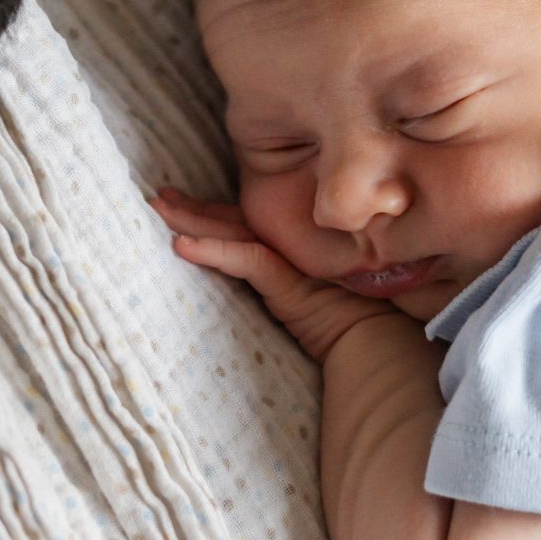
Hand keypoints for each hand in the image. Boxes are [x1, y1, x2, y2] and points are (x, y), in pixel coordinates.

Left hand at [152, 186, 393, 362]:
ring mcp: (290, 260)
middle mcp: (291, 247)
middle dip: (194, 207)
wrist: (381, 345)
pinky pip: (245, 261)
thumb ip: (293, 280)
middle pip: (234, 221)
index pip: (245, 224)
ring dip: (194, 220)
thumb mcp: (318, 297)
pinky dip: (213, 251)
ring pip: (233, 233)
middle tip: (159, 195)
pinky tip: (182, 246)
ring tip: (160, 207)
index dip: (213, 212)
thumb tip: (260, 276)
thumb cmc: (357, 324)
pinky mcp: (288, 280)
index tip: (180, 201)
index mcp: (294, 249)